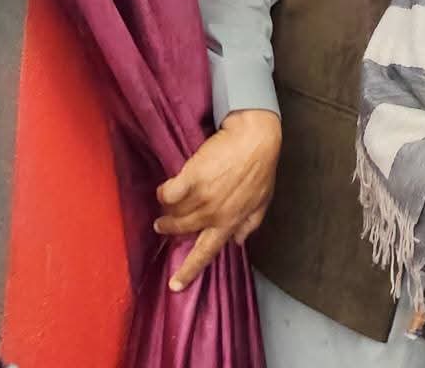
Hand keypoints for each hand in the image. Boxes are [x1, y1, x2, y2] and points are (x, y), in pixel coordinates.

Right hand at [153, 109, 280, 289]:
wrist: (255, 138)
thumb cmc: (261, 168)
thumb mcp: (262, 201)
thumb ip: (249, 224)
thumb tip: (238, 242)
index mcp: (229, 223)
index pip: (206, 254)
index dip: (189, 271)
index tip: (175, 285)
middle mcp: (213, 214)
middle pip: (183, 230)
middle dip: (170, 230)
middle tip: (162, 226)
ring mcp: (201, 196)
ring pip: (174, 212)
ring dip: (166, 212)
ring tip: (163, 208)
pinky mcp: (191, 176)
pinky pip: (168, 192)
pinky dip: (164, 192)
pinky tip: (165, 189)